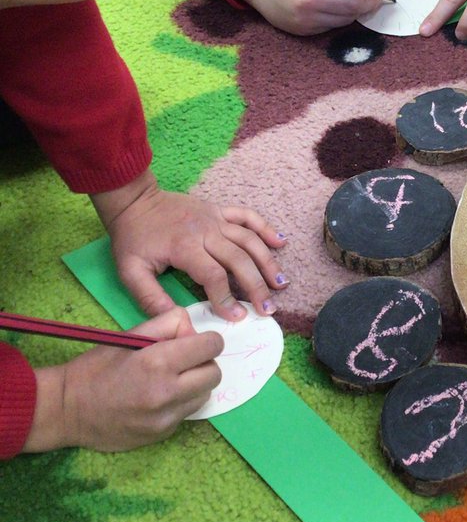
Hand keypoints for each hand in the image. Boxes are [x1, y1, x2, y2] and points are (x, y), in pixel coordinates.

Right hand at [23, 308, 222, 452]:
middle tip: (184, 361)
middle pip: (214, 373)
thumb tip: (193, 329)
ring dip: (195, 385)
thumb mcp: (129, 335)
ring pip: (205, 395)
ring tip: (170, 380)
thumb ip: (167, 325)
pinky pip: (186, 413)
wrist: (68, 410)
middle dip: (203, 363)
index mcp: (158, 362)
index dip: (206, 340)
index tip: (193, 342)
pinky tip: (157, 399)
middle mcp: (167, 392)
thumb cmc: (97, 367)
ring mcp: (166, 418)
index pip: (212, 346)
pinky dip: (180, 403)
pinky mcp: (162, 434)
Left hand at [92, 170, 288, 321]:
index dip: (227, 298)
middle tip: (268, 308)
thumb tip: (177, 319)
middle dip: (256, 285)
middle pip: (239, 259)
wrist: (134, 202)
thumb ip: (151, 298)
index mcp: (185, 247)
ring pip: (249, 239)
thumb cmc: (132, 239)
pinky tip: (280, 242)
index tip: (237, 317)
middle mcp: (206, 231)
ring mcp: (215, 218)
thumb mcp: (130, 272)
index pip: (213, 276)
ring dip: (268, 261)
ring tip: (281, 283)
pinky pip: (247, 216)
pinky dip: (265, 227)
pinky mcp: (219, 210)